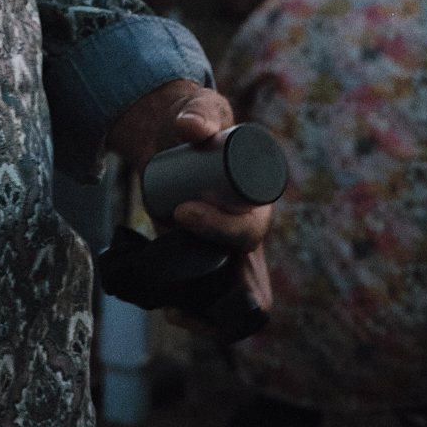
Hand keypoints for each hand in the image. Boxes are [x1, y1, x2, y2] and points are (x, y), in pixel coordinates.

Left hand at [106, 79, 273, 330]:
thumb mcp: (200, 110)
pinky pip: (214, 303)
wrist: (172, 135)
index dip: (221, 229)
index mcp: (257, 203)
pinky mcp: (204, 260)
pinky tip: (170, 311)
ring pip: (237, 303)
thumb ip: (198, 113)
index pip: (251, 232)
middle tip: (177, 271)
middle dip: (221, 290)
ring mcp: (227, 253)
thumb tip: (190, 129)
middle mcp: (247, 235)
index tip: (182, 211)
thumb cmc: (196, 121)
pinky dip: (198, 316)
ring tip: (172, 306)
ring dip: (209, 314)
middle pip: (251, 281)